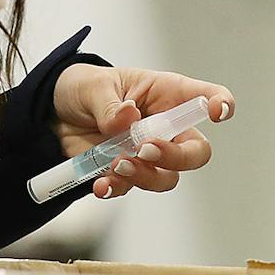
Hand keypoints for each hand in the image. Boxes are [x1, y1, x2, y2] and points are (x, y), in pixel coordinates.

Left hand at [51, 64, 235, 200]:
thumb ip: (109, 104)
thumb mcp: (92, 86)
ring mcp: (149, 154)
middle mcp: (166, 128)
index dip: (220, 104)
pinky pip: (132, 188)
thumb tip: (126, 117)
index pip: (204, 98)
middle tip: (147, 150)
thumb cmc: (85, 89)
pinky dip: (117, 188)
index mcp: (166, 95)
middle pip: (196, 151)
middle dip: (177, 157)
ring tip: (116, 164)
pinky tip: (101, 184)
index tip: (218, 112)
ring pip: (167, 177)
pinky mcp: (127, 172)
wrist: (54, 116)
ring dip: (145, 175)